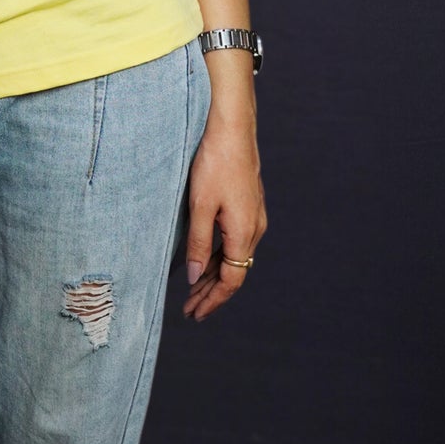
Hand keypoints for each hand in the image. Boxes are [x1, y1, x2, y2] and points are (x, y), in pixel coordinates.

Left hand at [182, 108, 266, 321]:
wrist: (232, 129)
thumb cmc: (214, 163)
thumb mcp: (200, 206)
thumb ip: (198, 244)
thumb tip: (195, 278)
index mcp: (244, 233)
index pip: (231, 281)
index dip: (213, 301)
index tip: (195, 314)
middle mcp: (254, 229)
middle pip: (234, 273)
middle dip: (211, 294)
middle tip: (189, 311)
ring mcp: (254, 218)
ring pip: (234, 259)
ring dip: (214, 277)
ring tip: (193, 294)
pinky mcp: (248, 208)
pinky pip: (234, 243)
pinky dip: (219, 259)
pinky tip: (204, 264)